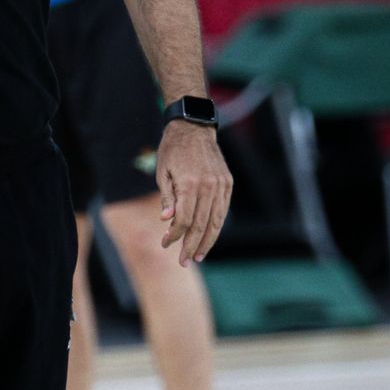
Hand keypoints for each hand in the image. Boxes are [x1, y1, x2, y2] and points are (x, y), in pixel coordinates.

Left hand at [156, 120, 232, 264]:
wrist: (194, 128)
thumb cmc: (172, 150)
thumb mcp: (162, 172)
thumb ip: (168, 198)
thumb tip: (167, 221)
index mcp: (189, 183)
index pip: (184, 219)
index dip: (174, 235)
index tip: (165, 244)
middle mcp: (208, 186)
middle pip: (201, 224)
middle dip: (190, 245)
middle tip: (183, 261)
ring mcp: (221, 185)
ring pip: (216, 221)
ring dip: (207, 241)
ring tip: (198, 255)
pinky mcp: (227, 183)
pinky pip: (222, 210)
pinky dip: (216, 226)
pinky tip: (209, 238)